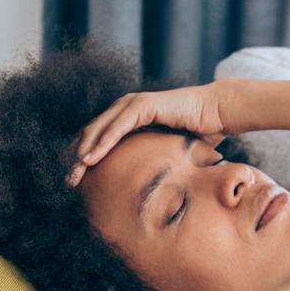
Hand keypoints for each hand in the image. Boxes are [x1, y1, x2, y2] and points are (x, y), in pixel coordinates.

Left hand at [65, 79, 234, 187]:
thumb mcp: (170, 151)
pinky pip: (117, 126)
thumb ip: (154, 160)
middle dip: (78, 158)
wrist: (220, 113)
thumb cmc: (202, 132)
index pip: (100, 138)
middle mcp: (127, 108)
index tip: (79, 182)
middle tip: (69, 181)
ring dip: (84, 152)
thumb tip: (152, 186)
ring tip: (75, 173)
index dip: (86, 158)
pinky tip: (90, 158)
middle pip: (93, 133)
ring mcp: (134, 104)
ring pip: (99, 129)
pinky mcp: (143, 105)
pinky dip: (102, 143)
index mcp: (131, 118)